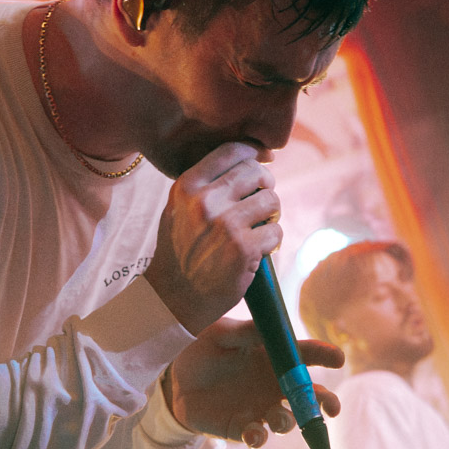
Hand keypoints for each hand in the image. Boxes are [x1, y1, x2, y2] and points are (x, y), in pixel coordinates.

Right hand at [145, 143, 281, 333]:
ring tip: (258, 229)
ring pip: (271, 200)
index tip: (262, 163)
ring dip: (271, 216)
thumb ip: (207, 183)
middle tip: (260, 205)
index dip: (254, 154)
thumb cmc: (180, 250)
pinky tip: (257, 251)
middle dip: (265, 187)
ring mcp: (226, 224)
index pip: (232, 151)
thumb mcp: (179, 208)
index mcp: (187, 186)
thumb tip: (254, 158)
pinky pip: (276, 232)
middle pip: (257, 172)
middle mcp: (205, 201)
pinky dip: (272, 242)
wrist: (172, 297)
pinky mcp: (244, 248)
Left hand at [164, 320, 341, 445]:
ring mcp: (260, 408)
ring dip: (289, 420)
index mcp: (273, 357)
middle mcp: (274, 385)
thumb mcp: (221, 333)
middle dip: (325, 402)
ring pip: (287, 419)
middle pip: (309, 395)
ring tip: (278, 416)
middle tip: (331, 407)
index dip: (324, 356)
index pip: (305, 355)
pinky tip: (254, 433)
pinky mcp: (242, 427)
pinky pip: (258, 436)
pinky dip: (259, 437)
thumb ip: (245, 331)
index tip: (338, 359)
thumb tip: (269, 328)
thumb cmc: (202, 349)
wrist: (175, 380)